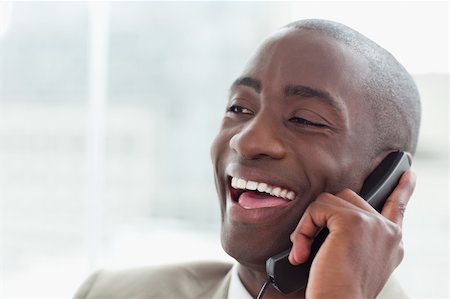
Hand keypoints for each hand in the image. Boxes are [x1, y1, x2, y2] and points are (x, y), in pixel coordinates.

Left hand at [288, 170, 415, 297]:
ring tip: (304, 250)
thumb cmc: (340, 289)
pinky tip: (301, 252)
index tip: (408, 174)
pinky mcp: (352, 221)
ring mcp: (373, 223)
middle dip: (324, 218)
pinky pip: (317, 209)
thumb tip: (331, 217)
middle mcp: (387, 231)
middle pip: (348, 200)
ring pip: (330, 202)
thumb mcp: (357, 262)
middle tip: (309, 245)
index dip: (403, 190)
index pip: (398, 208)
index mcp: (392, 242)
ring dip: (310, 225)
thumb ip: (358, 237)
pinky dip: (303, 229)